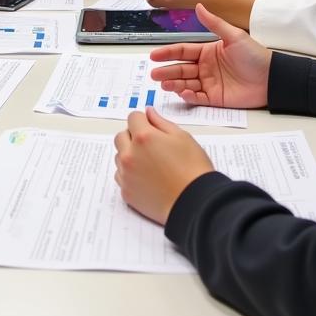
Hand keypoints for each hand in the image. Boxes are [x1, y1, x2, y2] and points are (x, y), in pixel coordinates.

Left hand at [114, 107, 213, 224]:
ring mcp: (126, 174)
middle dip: (133, 136)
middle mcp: (130, 154)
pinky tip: (146, 177)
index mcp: (143, 137)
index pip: (133, 118)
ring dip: (130, 154)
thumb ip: (161, 122)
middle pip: (121, 136)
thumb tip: (148, 112)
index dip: (143, 120)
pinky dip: (129, 173)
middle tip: (151, 145)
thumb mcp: (182, 137)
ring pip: (119, 156)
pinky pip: (120, 175)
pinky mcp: (126, 192)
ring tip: (151, 163)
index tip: (151, 127)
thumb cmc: (193, 169)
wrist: (195, 202)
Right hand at [150, 4, 271, 107]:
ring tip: (164, 84)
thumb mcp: (234, 36)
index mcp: (208, 51)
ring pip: (186, 83)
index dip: (168, 53)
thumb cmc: (255, 55)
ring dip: (174, 83)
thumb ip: (214, 23)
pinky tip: (182, 92)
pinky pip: (198, 97)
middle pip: (181, 68)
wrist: (271, 77)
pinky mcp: (215, 98)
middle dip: (166, 71)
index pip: (183, 51)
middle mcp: (205, 67)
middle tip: (154, 74)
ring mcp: (209, 83)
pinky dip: (188, 96)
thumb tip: (198, 5)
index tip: (154, 55)